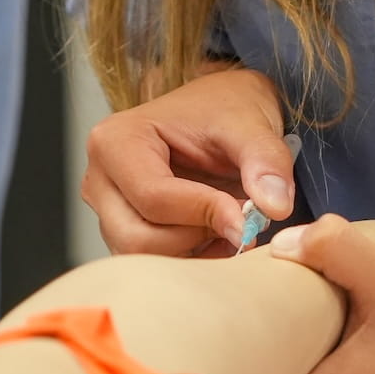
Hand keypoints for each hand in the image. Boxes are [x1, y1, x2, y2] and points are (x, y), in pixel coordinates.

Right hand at [81, 67, 298, 254]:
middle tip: (236, 218)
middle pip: (138, 237)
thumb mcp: (251, 125)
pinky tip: (215, 234)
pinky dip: (190, 258)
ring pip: (144, 257)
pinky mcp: (122, 230)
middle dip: (195, 236)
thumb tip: (274, 207)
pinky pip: (152, 264)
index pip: (153, 198)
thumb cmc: (226, 109)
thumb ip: (264, 161)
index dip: (205, 213)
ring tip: (229, 222)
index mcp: (116, 140)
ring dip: (194, 251)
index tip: (247, 216)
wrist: (220, 109)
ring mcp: (107, 209)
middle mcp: (100, 178)